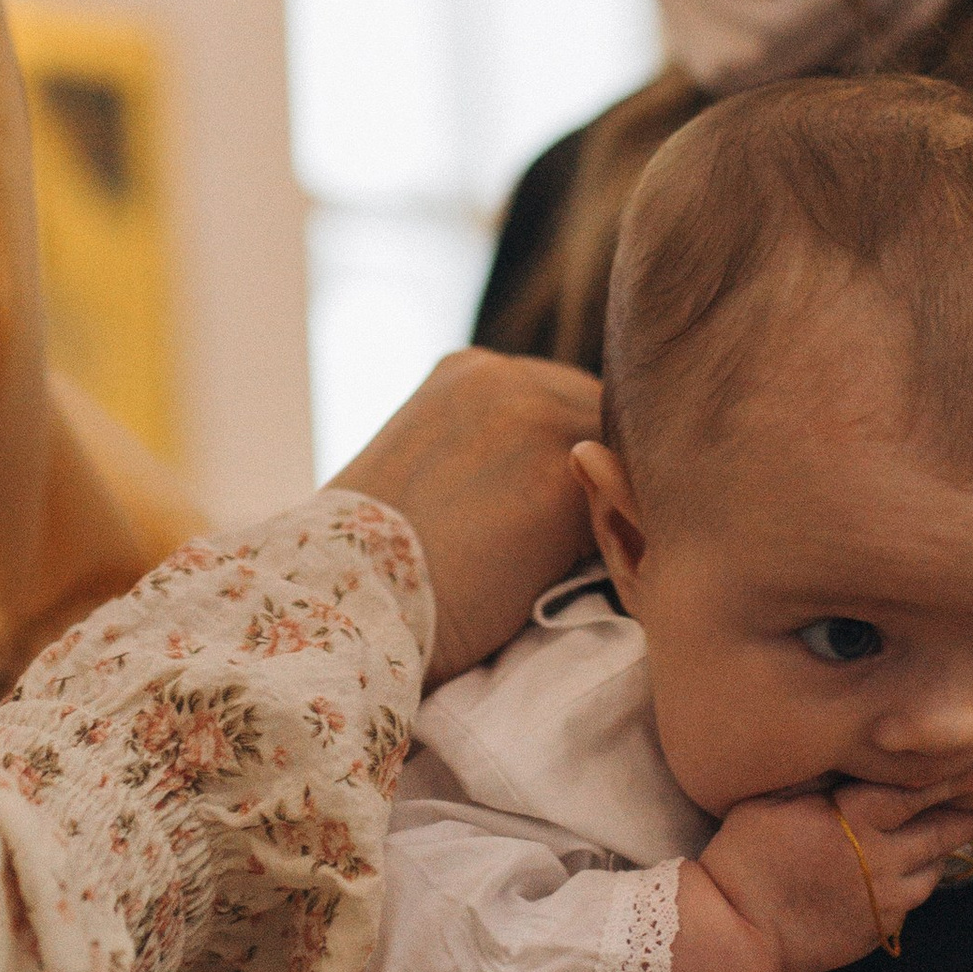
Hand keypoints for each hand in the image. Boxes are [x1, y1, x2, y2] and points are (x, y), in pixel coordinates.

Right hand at [333, 350, 601, 684]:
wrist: (350, 602)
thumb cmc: (377, 559)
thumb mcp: (426, 466)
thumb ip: (484, 448)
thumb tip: (539, 477)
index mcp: (470, 369)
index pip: (564, 397)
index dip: (574, 452)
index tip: (567, 501)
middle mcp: (505, 376)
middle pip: (598, 419)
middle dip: (600, 473)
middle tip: (597, 530)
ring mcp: (536, 419)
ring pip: (617, 461)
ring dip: (613, 506)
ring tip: (595, 557)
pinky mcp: (562, 479)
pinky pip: (622, 508)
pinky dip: (617, 543)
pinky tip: (595, 577)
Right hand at [699, 771, 972, 971]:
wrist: (738, 930)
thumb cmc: (745, 855)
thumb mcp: (772, 799)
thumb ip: (820, 779)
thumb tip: (854, 756)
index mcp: (857, 819)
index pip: (919, 791)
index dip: (953, 779)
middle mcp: (883, 860)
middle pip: (941, 833)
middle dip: (966, 814)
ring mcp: (885, 900)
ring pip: (933, 871)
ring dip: (942, 850)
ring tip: (946, 834)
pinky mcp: (879, 931)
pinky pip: (911, 901)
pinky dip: (916, 882)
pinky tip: (907, 872)